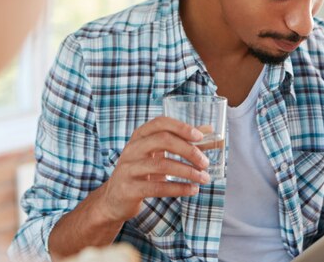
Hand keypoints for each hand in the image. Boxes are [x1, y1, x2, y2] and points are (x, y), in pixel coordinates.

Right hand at [96, 117, 210, 222]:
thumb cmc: (142, 171)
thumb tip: (208, 130)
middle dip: (188, 150)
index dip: (181, 127)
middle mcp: (132, 148)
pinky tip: (192, 190)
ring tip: (204, 178)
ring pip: (161, 165)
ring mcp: (128, 168)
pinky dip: (178, 188)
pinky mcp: (129, 188)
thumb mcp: (159, 154)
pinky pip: (157, 187)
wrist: (114, 199)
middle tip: (205, 162)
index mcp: (140, 136)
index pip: (160, 123)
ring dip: (187, 172)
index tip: (200, 136)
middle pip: (162, 140)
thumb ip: (183, 142)